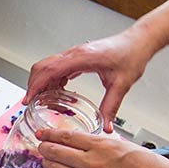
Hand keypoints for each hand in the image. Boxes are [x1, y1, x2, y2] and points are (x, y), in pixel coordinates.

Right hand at [26, 30, 155, 132]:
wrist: (139, 41)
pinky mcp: (78, 56)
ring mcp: (75, 53)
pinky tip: (60, 90)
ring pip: (47, 65)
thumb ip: (111, 107)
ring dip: (42, 81)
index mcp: (82, 57)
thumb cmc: (131, 56)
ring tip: (45, 99)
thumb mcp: (122, 84)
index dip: (36, 85)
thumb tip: (106, 126)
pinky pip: (57, 66)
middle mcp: (75, 53)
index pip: (50, 70)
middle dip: (33, 84)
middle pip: (43, 66)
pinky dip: (52, 78)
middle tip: (31, 102)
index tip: (29, 99)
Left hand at [36, 128, 168, 167]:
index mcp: (103, 146)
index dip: (50, 135)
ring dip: (49, 165)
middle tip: (41, 147)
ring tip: (47, 161)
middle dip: (45, 149)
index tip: (42, 133)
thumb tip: (85, 144)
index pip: (66, 137)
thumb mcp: (126, 146)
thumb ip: (103, 145)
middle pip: (56, 154)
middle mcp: (93, 164)